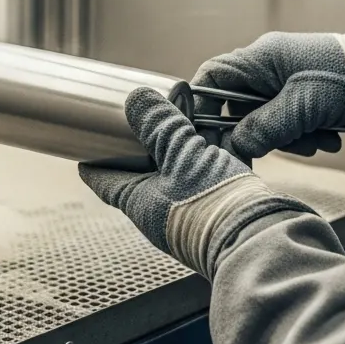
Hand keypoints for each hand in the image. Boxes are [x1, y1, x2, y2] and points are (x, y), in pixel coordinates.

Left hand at [79, 88, 313, 277]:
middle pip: (144, 173)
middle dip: (143, 146)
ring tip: (184, 120)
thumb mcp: (181, 157)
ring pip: (180, 171)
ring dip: (182, 147)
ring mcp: (191, 211)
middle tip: (141, 121)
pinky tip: (221, 136)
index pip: (106, 181)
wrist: (260, 242)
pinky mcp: (220, 208)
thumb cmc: (214, 207)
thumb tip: (137, 100)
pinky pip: (210, 175)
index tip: (84, 151)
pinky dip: (211, 155)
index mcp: (141, 203)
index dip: (94, 163)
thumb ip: (160, 127)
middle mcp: (162, 211)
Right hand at [194, 31, 344, 158]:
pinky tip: (326, 137)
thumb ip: (264, 127)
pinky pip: (287, 118)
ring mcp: (284, 79)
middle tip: (279, 146)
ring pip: (265, 117)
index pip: (211, 79)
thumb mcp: (304, 107)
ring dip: (288, 137)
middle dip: (259, 132)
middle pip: (238, 106)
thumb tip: (232, 146)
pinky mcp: (301, 92)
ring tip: (317, 141)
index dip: (203, 109)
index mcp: (260, 58)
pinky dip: (303, 133)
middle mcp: (267, 66)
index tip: (210, 137)